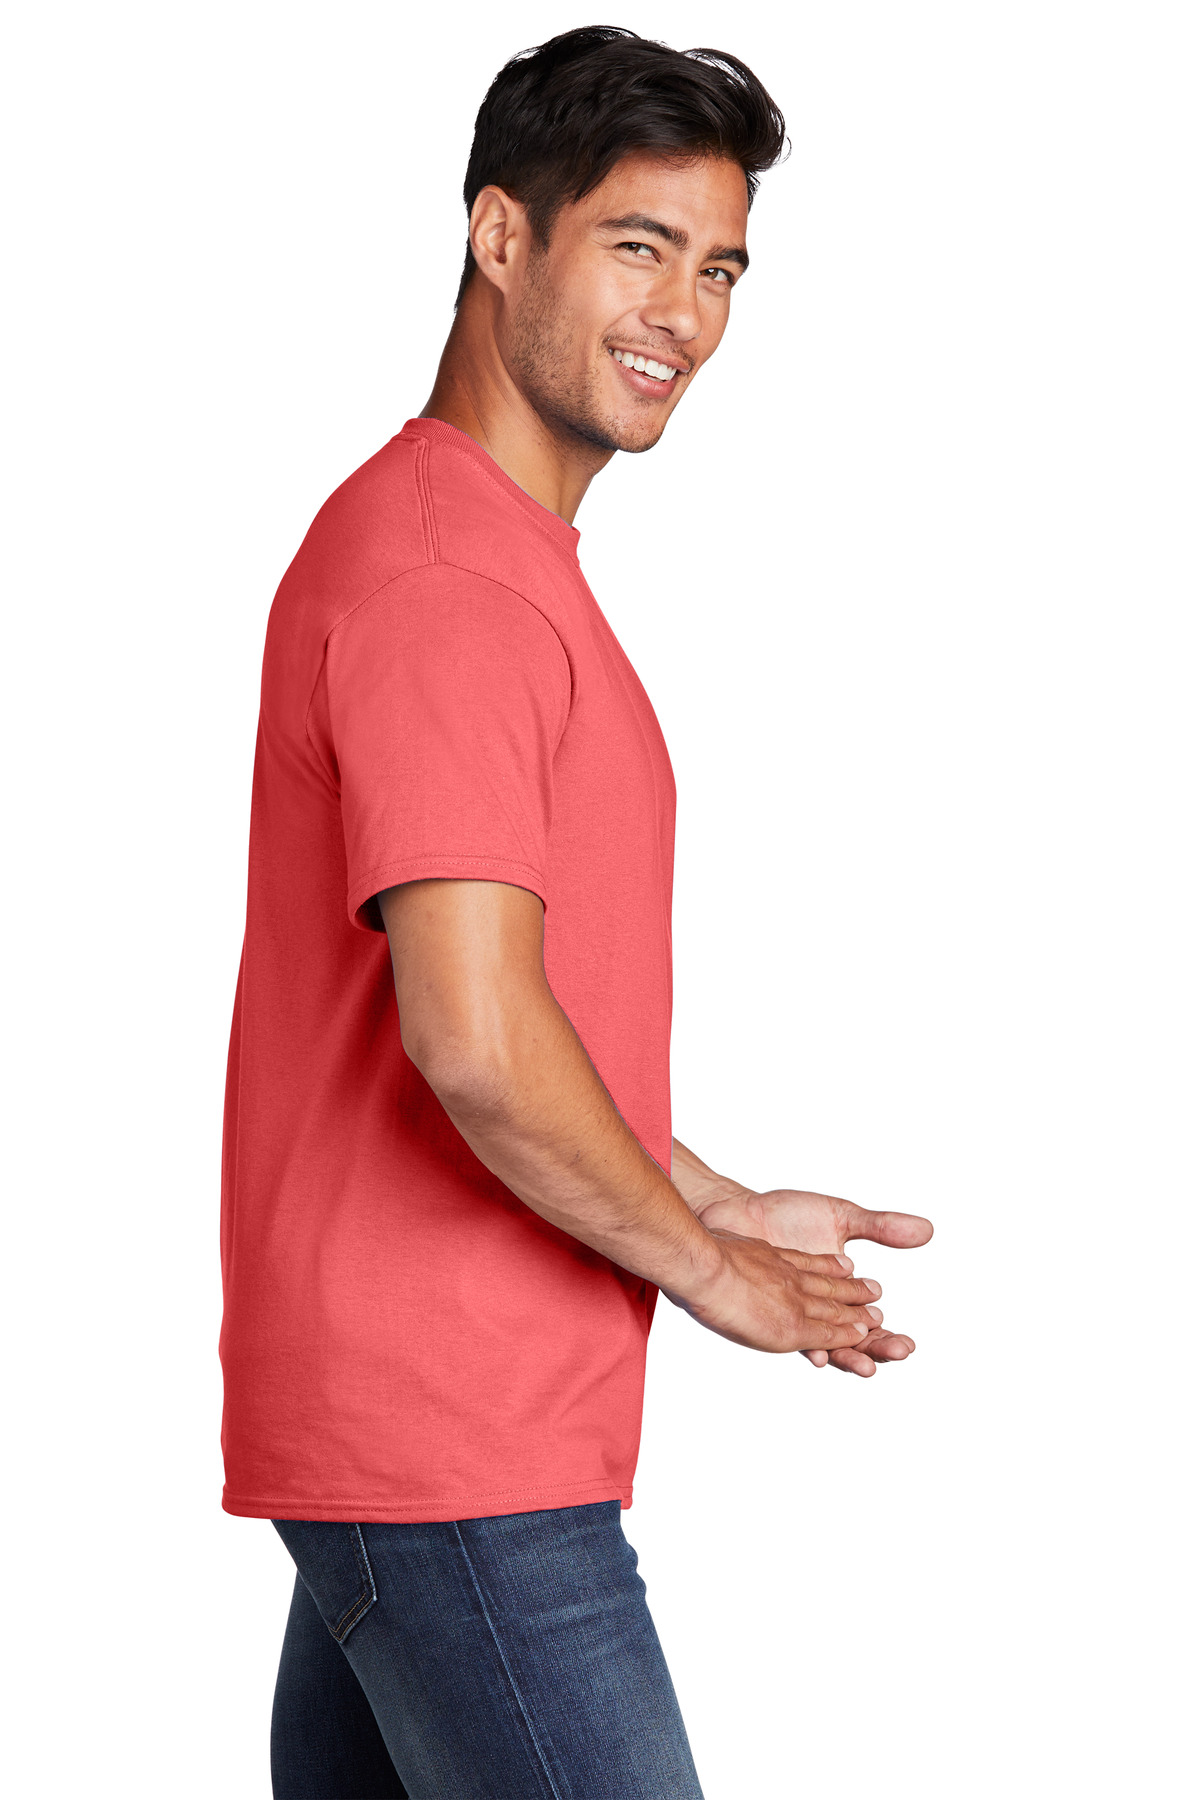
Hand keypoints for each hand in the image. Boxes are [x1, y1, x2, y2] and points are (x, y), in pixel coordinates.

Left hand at [695, 1186, 932, 1377]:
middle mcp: (815, 1306)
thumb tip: (927, 1230)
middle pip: (852, 1340)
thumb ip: (880, 1225)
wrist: (739, 1211)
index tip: (907, 1345)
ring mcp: (791, 1307)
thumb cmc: (785, 1214)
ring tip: (865, 1362)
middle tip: (896, 1353)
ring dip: (846, 1352)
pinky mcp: (770, 1303)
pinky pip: (789, 1327)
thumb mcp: (840, 1215)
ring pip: (825, 1340)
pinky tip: (819, 1352)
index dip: (887, 1336)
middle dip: (874, 1348)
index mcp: (836, 1291)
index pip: (868, 1325)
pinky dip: (805, 1341)